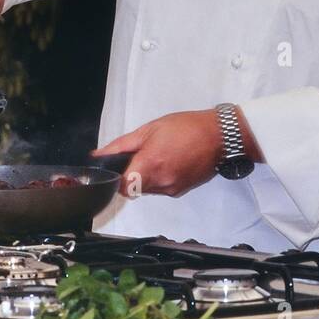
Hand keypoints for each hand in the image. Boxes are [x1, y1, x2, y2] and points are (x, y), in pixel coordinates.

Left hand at [92, 108, 262, 197]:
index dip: (115, 177)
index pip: (120, 186)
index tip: (117, 166)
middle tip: (139, 155)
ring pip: (147, 190)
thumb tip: (99, 155)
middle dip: (130, 175)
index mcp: (150, 165)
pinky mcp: (181, 191)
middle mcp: (160, 183)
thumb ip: (122, 145)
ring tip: (158, 155)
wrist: (219, 136)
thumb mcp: (149, 129)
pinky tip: (169, 161)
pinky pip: (161, 189)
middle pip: (132, 189)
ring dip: (145, 177)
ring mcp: (172, 189)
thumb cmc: (186, 127)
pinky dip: (159, 178)